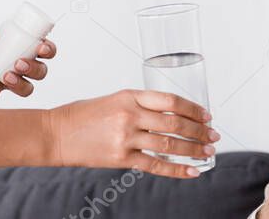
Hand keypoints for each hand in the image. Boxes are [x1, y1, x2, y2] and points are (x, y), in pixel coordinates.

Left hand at [0, 18, 56, 96]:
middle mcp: (18, 64)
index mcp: (21, 46)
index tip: (41, 47)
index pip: (44, 49)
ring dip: (22, 83)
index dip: (49, 49)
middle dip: (35, 68)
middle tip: (19, 62)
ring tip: (7, 75)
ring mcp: (7, 79)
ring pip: (27, 87)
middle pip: (40, 71)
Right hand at [48, 89, 220, 177]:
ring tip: (207, 152)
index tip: (206, 116)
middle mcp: (130, 115)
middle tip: (213, 136)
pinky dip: (176, 170)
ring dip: (193, 149)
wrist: (55, 134)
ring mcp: (126, 137)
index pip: (171, 100)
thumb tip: (171, 115)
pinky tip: (191, 172)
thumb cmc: (82, 116)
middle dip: (199, 131)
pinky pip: (156, 165)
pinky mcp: (121, 158)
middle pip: (175, 123)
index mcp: (130, 96)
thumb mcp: (114, 100)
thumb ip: (141, 105)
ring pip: (170, 145)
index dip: (193, 109)